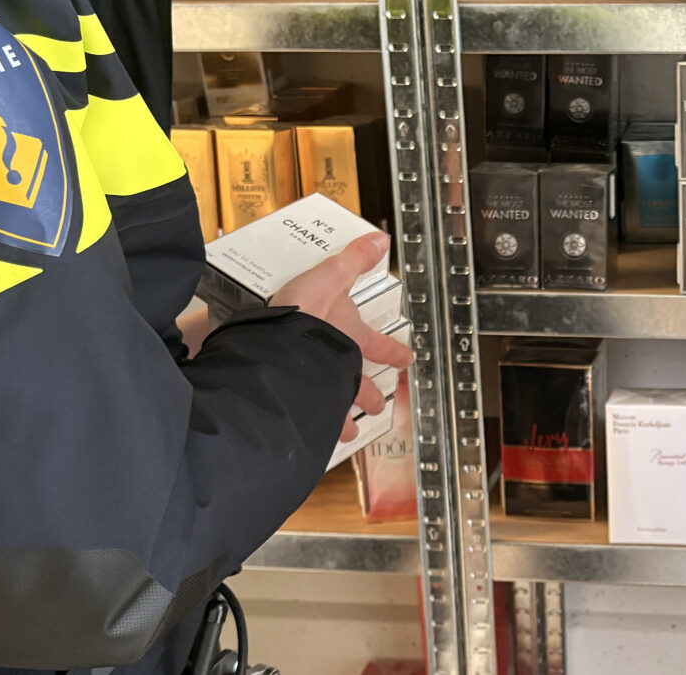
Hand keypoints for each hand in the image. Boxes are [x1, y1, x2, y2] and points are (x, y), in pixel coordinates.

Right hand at [272, 233, 413, 442]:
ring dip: (342, 423)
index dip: (394, 351)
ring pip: (337, 415)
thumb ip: (352, 261)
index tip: (407, 360)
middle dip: (372, 397)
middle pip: (361, 388)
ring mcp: (322, 396)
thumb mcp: (328, 277)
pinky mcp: (299, 412)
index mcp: (351, 340)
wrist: (278, 355)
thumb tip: (380, 239)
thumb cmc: (303, 317)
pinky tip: (307, 447)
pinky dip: (310, 438)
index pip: (380, 346)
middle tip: (380, 406)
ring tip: (347, 434)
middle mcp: (342, 371)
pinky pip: (308, 430)